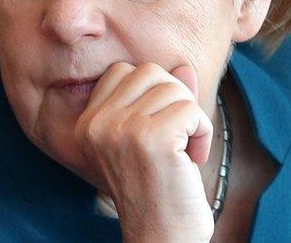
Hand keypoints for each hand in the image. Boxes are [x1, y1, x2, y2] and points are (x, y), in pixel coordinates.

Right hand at [74, 61, 214, 241]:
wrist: (161, 238)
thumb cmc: (159, 192)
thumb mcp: (152, 139)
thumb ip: (163, 100)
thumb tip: (183, 66)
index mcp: (87, 124)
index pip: (123, 72)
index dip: (153, 93)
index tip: (160, 129)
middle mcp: (97, 124)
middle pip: (150, 72)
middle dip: (175, 99)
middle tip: (177, 138)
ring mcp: (121, 130)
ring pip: (174, 88)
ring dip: (191, 119)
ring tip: (184, 153)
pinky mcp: (151, 139)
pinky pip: (191, 109)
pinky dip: (203, 132)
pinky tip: (193, 159)